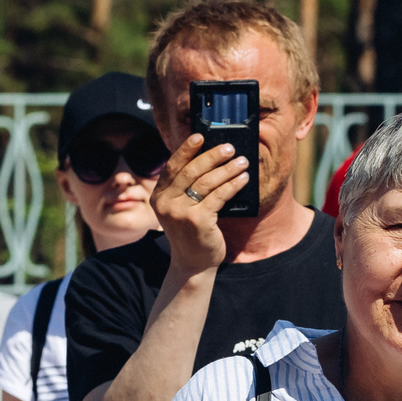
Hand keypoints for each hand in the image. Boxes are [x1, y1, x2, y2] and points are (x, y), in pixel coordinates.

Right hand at [153, 133, 248, 272]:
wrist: (193, 264)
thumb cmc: (191, 232)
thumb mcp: (180, 208)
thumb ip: (185, 187)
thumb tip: (207, 157)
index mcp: (159, 196)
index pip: (172, 166)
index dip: (186, 149)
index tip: (200, 136)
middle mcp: (165, 203)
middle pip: (191, 171)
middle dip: (213, 156)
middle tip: (230, 148)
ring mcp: (180, 213)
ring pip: (207, 182)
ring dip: (227, 169)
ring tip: (242, 162)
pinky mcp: (197, 221)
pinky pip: (219, 196)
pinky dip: (233, 185)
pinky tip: (243, 179)